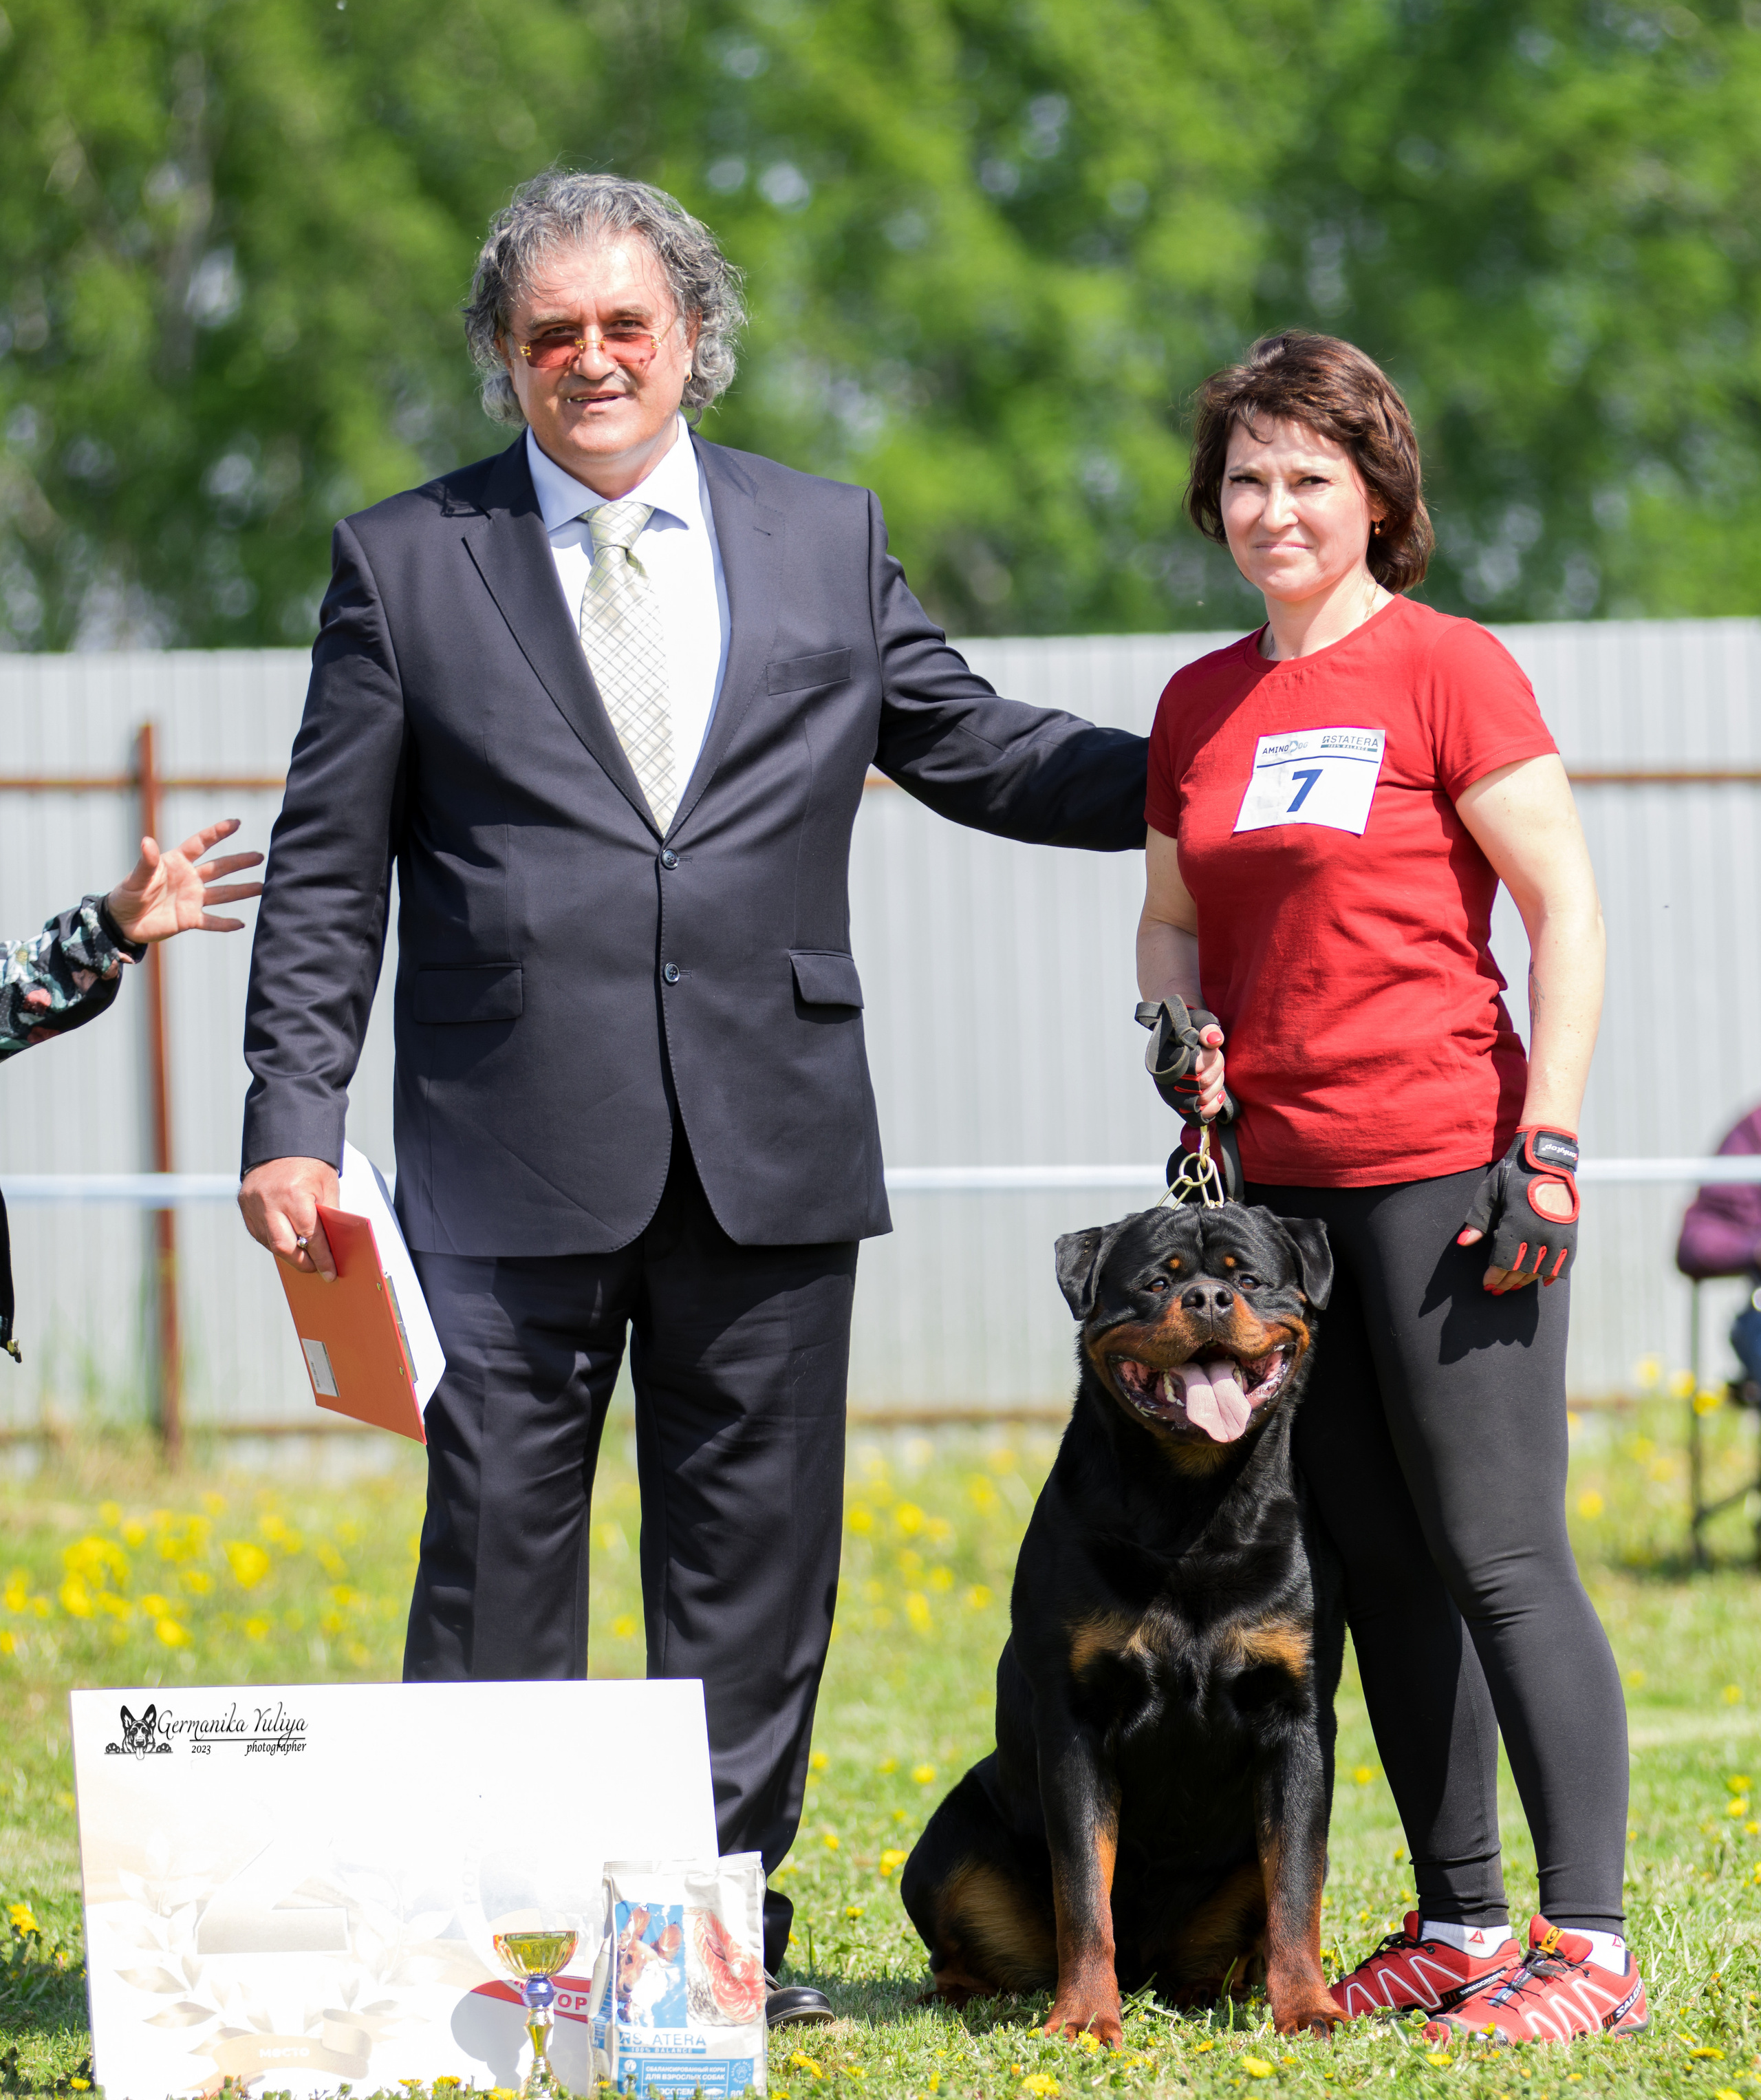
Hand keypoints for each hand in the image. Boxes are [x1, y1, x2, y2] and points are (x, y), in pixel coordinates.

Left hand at [107, 817, 263, 942]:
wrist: (122, 921)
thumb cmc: (127, 894)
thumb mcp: (136, 876)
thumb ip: (146, 861)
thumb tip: (147, 841)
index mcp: (177, 863)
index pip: (201, 844)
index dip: (218, 833)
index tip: (236, 823)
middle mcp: (189, 879)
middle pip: (219, 868)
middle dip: (240, 862)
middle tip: (260, 856)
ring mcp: (192, 899)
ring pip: (222, 893)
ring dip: (242, 890)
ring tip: (262, 887)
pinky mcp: (189, 919)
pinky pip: (211, 921)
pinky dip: (225, 924)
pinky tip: (241, 924)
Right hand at [239, 1157, 339, 1279]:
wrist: (283, 1141)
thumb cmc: (311, 1164)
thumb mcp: (328, 1187)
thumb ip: (328, 1216)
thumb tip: (332, 1247)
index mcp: (295, 1195)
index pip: (310, 1237)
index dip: (322, 1258)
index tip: (330, 1273)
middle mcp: (270, 1201)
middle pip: (284, 1247)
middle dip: (302, 1262)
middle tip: (316, 1269)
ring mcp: (253, 1204)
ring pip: (269, 1243)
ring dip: (287, 1253)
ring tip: (303, 1256)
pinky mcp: (244, 1204)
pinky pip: (258, 1232)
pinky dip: (273, 1240)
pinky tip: (286, 1240)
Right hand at [1137, 997, 1234, 1124]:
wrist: (1180, 1038)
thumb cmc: (1191, 1028)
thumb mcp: (1199, 1021)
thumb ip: (1207, 1027)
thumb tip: (1215, 1041)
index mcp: (1164, 1057)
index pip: (1195, 1067)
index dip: (1210, 1059)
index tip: (1212, 1048)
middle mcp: (1164, 1079)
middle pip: (1201, 1083)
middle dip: (1216, 1069)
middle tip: (1216, 1057)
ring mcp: (1170, 1094)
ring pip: (1202, 1099)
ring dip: (1217, 1084)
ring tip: (1216, 1071)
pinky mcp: (1179, 1106)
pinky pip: (1197, 1117)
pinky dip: (1213, 1106)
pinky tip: (1220, 1094)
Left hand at [1457, 1129, 1579, 1292]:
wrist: (1546, 1160)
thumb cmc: (1512, 1175)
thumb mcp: (1490, 1193)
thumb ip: (1478, 1220)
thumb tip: (1463, 1243)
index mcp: (1517, 1224)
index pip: (1504, 1261)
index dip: (1495, 1276)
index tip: (1487, 1285)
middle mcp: (1540, 1233)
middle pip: (1522, 1268)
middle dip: (1507, 1282)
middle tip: (1497, 1291)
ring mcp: (1558, 1234)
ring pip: (1542, 1269)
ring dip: (1527, 1280)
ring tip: (1515, 1286)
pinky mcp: (1570, 1232)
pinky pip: (1565, 1261)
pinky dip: (1555, 1273)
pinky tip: (1545, 1281)